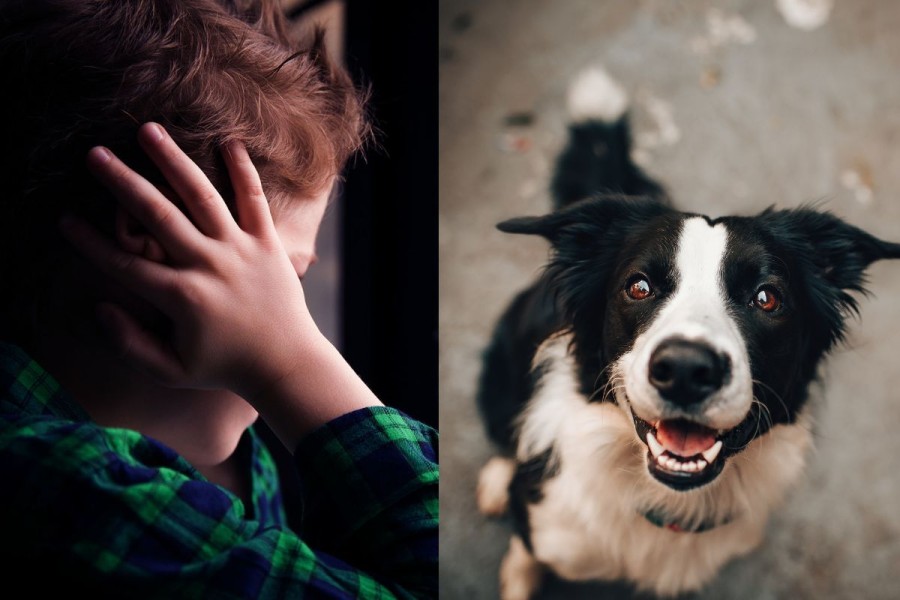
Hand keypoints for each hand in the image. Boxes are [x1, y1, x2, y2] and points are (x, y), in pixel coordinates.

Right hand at [61, 123, 319, 400]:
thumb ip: (129, 345)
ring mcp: (240, 251)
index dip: (90, 243)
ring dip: (173, 161)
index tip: (64, 219)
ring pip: (201, 197)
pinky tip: (229, 142)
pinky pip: (254, 201)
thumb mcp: (172, 371)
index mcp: (182, 298)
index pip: (125, 265)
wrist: (287, 363)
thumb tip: (100, 308)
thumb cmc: (225, 367)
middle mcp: (209, 267)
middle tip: (94, 154)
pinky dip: (243, 171)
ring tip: (148, 131)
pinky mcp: (268, 244)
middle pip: (157, 216)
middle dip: (122, 183)